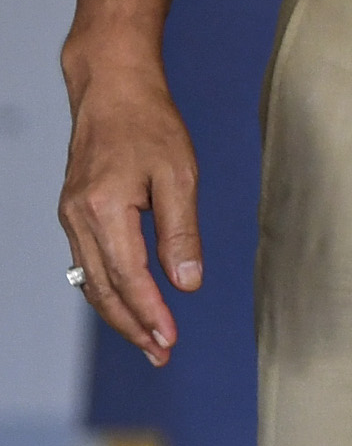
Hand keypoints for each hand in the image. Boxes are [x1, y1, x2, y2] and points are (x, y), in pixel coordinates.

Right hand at [58, 49, 198, 366]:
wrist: (111, 90)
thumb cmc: (150, 125)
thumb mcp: (179, 174)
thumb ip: (181, 231)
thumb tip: (187, 282)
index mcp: (103, 210)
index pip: (128, 277)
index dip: (149, 313)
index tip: (169, 341)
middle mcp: (78, 219)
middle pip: (103, 289)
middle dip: (132, 326)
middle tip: (160, 354)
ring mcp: (71, 218)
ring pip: (90, 281)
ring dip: (118, 314)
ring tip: (149, 340)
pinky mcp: (74, 214)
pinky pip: (87, 263)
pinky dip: (106, 290)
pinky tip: (127, 303)